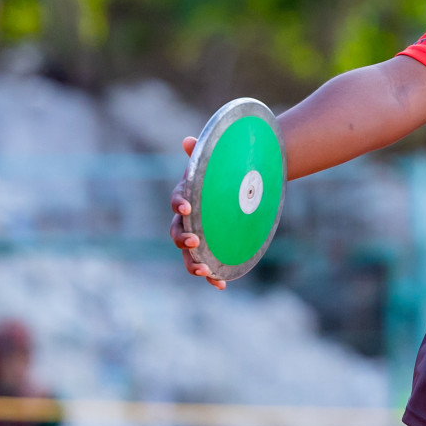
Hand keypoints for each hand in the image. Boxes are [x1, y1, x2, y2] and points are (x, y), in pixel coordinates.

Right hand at [169, 136, 225, 289]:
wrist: (249, 183)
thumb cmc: (226, 172)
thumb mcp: (217, 161)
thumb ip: (204, 152)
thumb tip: (190, 140)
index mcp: (187, 196)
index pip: (177, 201)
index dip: (179, 204)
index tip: (187, 207)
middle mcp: (189, 220)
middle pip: (176, 232)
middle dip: (182, 239)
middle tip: (194, 242)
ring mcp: (200, 236)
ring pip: (189, 255)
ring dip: (193, 264)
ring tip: (203, 270)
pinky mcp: (214, 249)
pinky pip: (209, 265)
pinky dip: (213, 276)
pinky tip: (221, 285)